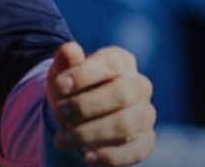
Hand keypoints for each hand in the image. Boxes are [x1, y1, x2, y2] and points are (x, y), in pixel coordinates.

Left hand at [47, 41, 155, 165]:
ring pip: (125, 124)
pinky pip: (134, 151)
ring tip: (61, 139)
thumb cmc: (73, 89)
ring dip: (89, 133)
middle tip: (58, 114)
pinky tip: (87, 157)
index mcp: (122, 62)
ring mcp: (145, 114)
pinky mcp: (145, 141)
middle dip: (85, 106)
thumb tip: (70, 49)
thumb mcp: (63, 73)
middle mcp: (140, 86)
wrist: (80, 117)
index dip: (85, 74)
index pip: (110, 63)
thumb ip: (66, 61)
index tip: (60, 85)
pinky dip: (109, 156)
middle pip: (121, 94)